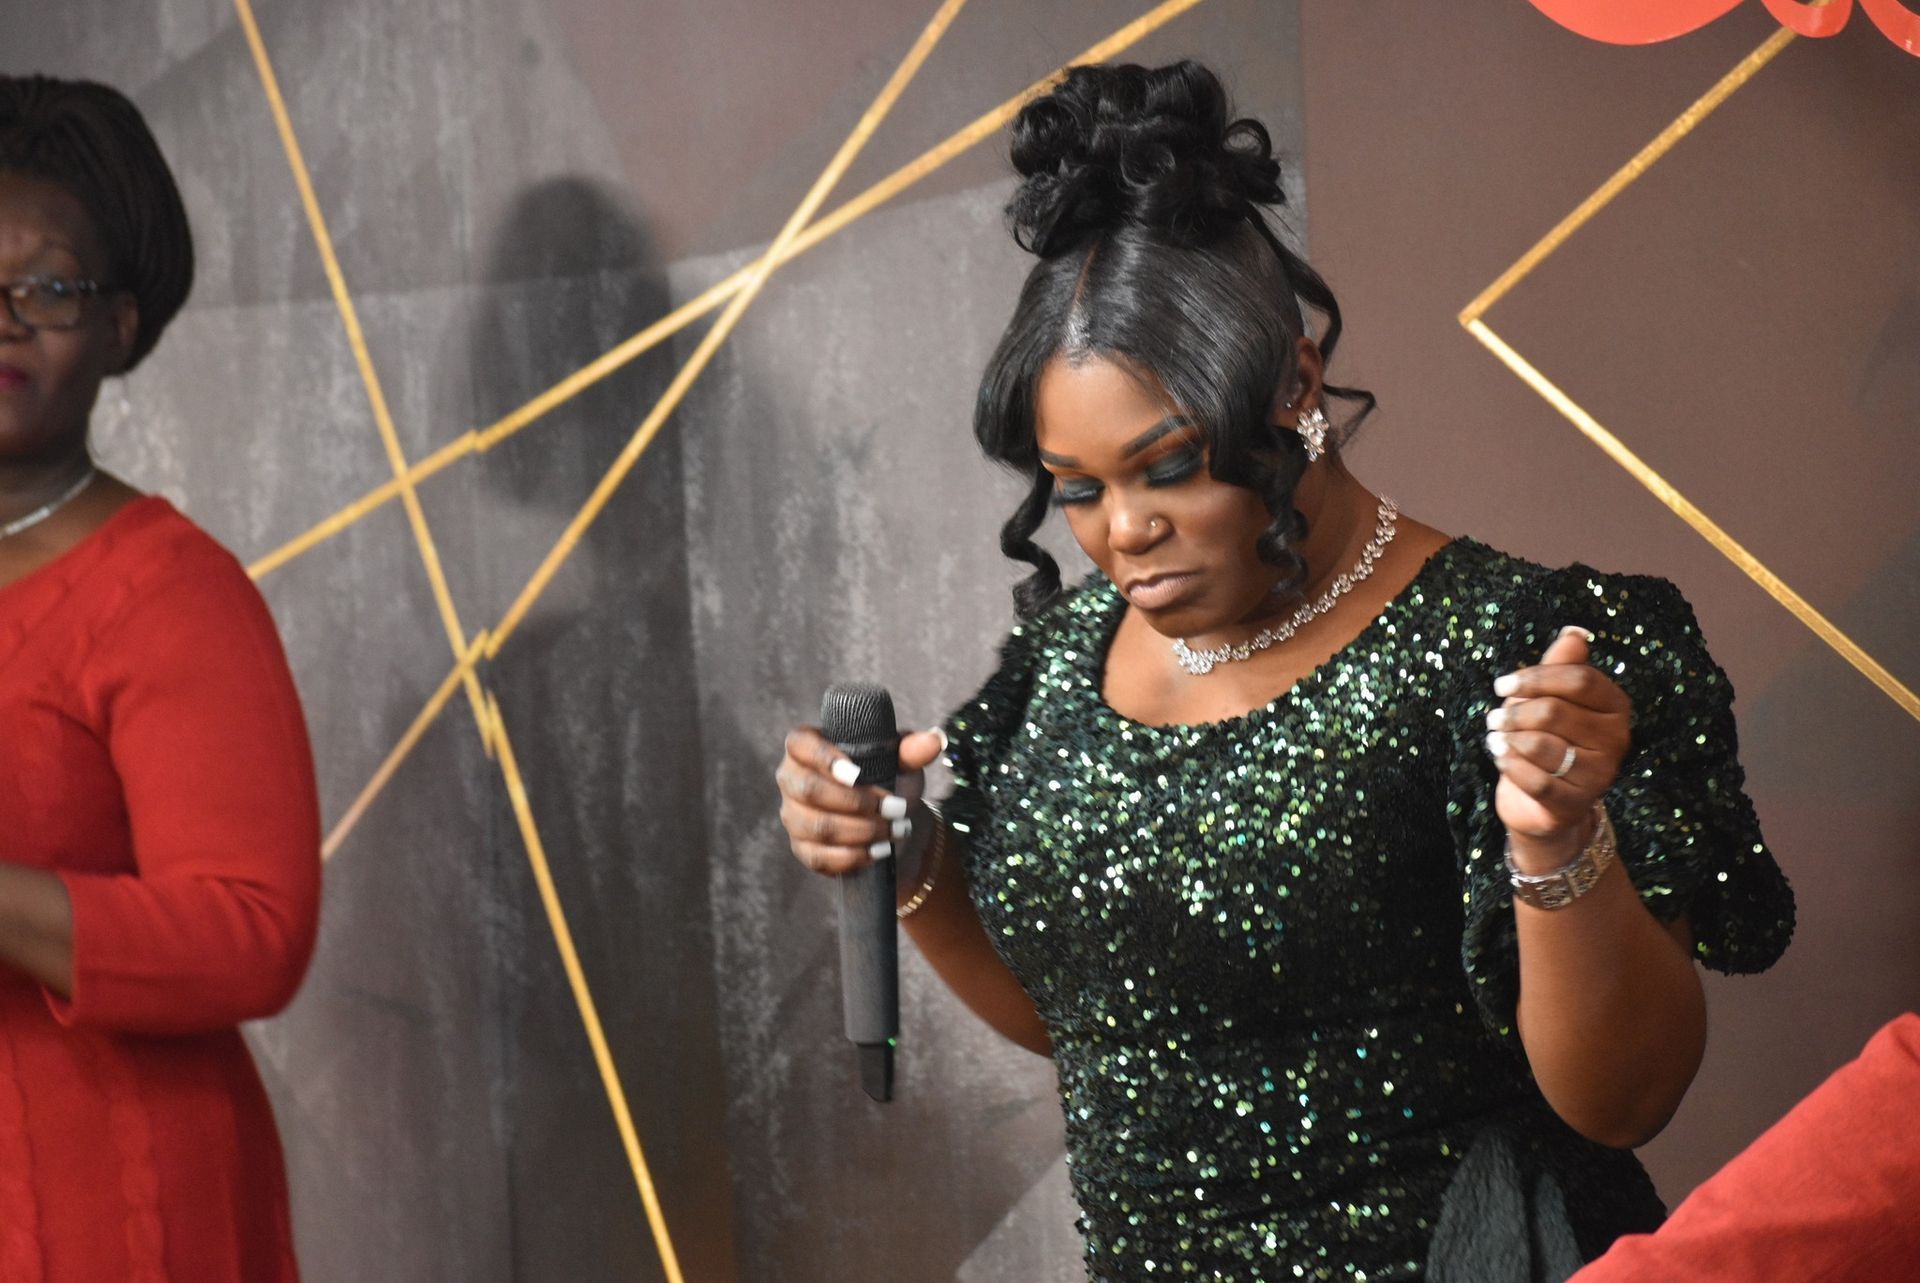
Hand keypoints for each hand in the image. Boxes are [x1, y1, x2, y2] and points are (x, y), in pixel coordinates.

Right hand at [775, 725, 946, 875]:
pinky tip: (880, 851)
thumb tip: (934, 739)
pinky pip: (820, 857)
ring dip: (862, 831)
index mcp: (808, 747)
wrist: (892, 822)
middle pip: (809, 790)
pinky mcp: (802, 849)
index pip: (800, 744)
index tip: (857, 774)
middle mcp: (792, 779)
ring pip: (818, 826)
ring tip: (896, 831)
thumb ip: (913, 750)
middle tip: (896, 809)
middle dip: (857, 802)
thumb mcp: (902, 763)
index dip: (824, 758)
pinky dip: (854, 856)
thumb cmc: (890, 780)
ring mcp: (793, 816)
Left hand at [1486, 627, 1630, 868]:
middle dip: (1515, 712)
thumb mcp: (1551, 699)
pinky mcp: (1575, 804)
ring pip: (1541, 746)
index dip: (1535, 678)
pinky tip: (1501, 758)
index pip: (1579, 679)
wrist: (1543, 802)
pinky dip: (1510, 766)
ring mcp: (1600, 775)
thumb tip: (1575, 632)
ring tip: (1496, 738)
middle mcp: (1616, 739)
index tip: (1501, 685)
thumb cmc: (1547, 739)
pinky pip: (1535, 781)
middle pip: (1554, 712)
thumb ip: (1561, 667)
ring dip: (1508, 739)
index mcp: (1614, 706)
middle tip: (1495, 718)